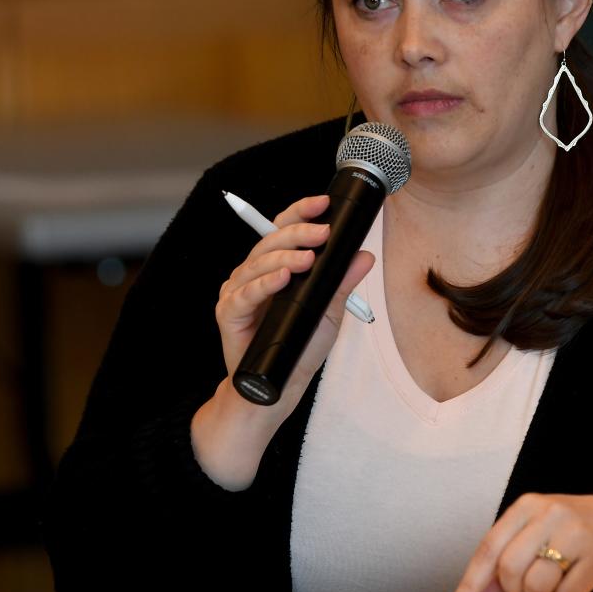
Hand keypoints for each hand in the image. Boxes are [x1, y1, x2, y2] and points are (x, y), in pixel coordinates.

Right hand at [215, 193, 373, 413]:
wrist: (276, 389)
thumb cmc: (298, 348)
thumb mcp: (329, 313)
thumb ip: (342, 283)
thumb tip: (364, 255)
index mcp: (275, 266)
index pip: (284, 229)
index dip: (301, 212)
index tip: (323, 202)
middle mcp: (253, 274)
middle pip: (270, 241)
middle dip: (298, 233)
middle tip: (322, 233)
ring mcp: (238, 292)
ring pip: (256, 264)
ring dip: (283, 257)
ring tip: (306, 258)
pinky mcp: (228, 314)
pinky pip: (243, 295)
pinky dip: (262, 285)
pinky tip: (281, 279)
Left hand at [448, 493, 592, 591]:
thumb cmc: (571, 526)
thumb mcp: (534, 528)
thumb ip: (502, 559)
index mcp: (527, 506)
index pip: (489, 548)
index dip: (471, 583)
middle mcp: (548, 515)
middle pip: (509, 569)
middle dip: (514, 587)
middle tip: (528, 580)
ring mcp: (575, 535)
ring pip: (536, 586)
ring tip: (554, 575)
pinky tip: (575, 577)